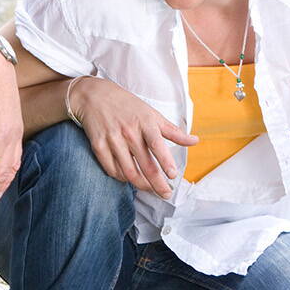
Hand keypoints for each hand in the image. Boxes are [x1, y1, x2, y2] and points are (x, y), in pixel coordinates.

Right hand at [72, 76, 197, 198]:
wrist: (94, 96)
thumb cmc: (127, 105)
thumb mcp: (152, 114)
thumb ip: (173, 131)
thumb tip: (195, 141)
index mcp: (145, 122)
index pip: (157, 145)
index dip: (165, 162)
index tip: (172, 175)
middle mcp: (129, 132)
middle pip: (144, 164)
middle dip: (157, 183)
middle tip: (165, 193)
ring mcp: (112, 139)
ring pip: (128, 171)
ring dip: (140, 184)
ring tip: (150, 189)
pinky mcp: (98, 145)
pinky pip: (111, 169)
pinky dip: (121, 178)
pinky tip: (129, 178)